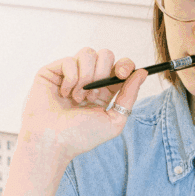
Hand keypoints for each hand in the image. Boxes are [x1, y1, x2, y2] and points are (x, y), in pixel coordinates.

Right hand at [19, 48, 147, 160]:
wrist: (51, 142)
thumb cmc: (79, 137)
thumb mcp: (114, 121)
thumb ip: (129, 96)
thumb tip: (142, 72)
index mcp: (104, 91)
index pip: (120, 66)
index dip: (125, 65)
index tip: (122, 74)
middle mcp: (87, 80)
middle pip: (106, 54)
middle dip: (102, 73)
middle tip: (93, 96)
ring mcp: (69, 74)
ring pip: (88, 53)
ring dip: (86, 78)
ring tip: (77, 98)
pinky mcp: (52, 71)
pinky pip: (69, 60)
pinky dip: (70, 79)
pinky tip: (63, 94)